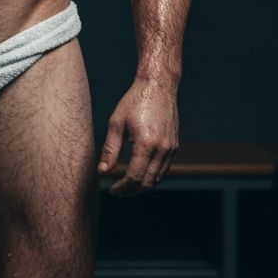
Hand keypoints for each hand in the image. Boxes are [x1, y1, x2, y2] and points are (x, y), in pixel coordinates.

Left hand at [96, 77, 178, 195]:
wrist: (158, 86)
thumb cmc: (134, 101)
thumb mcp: (116, 123)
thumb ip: (110, 150)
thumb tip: (102, 171)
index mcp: (145, 143)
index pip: (134, 176)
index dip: (122, 187)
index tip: (112, 190)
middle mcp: (161, 149)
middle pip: (147, 182)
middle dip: (132, 191)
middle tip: (119, 192)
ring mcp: (171, 148)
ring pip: (157, 178)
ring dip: (143, 186)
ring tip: (128, 186)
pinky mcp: (174, 145)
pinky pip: (164, 169)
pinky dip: (152, 176)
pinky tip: (140, 174)